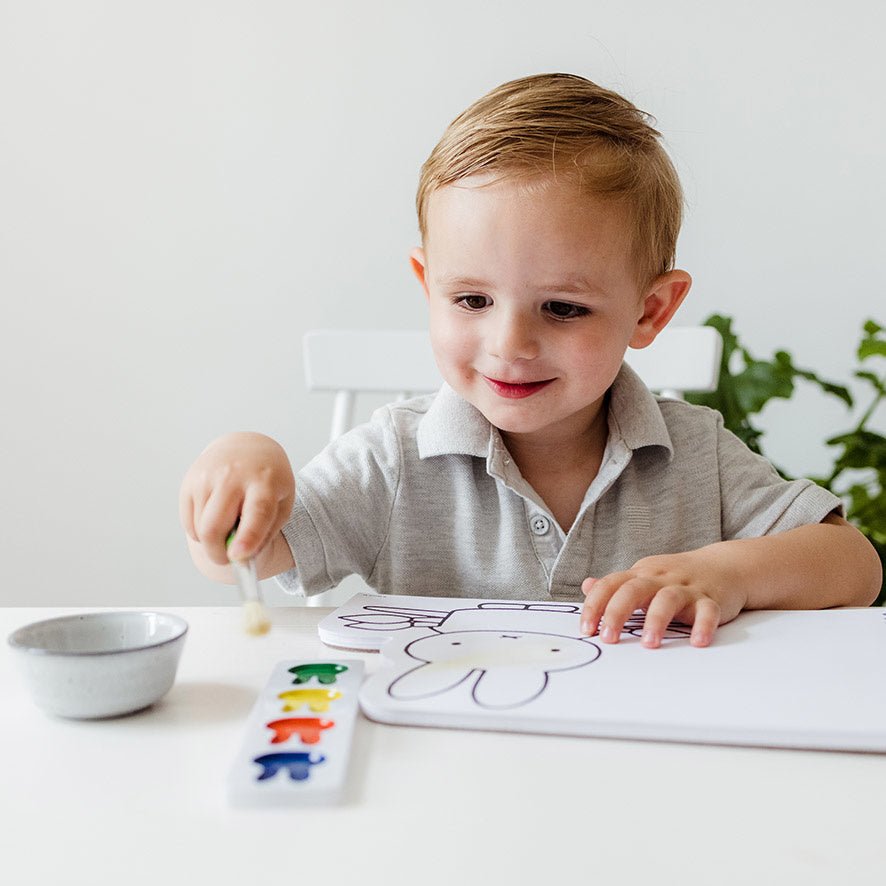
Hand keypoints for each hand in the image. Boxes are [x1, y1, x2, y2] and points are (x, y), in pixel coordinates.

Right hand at [179, 432, 294, 566]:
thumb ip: (265, 533)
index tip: (237, 557)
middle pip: (215, 527)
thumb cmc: (268, 482)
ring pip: (200, 529)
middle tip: (228, 559)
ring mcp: (208, 477)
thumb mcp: (281, 504)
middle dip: (218, 554)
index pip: (256, 512)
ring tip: (228, 527)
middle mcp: (233, 476)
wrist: (247, 447)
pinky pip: (188, 523)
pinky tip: (215, 517)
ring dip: (211, 542)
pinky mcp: (189, 481)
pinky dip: (200, 531)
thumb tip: (241, 561)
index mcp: (264, 482)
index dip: (247, 537)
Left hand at [579, 550, 745, 648]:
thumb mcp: (645, 576)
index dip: (595, 605)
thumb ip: (617, 585)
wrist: (725, 565)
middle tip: (608, 639)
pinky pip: (708, 611)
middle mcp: (661, 578)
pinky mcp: (711, 599)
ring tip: (649, 644)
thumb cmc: (677, 577)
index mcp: (641, 574)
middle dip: (617, 613)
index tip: (586, 629)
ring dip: (656, 620)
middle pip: (633, 589)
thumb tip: (587, 586)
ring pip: (668, 599)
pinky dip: (703, 626)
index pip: (611, 584)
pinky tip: (697, 642)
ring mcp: (686, 588)